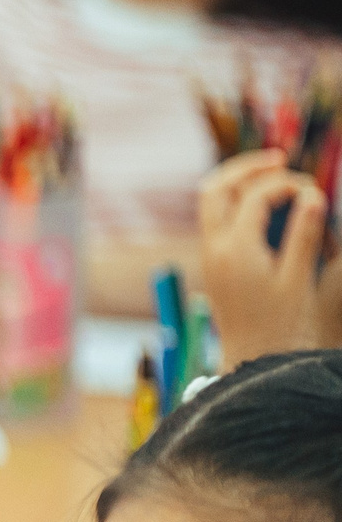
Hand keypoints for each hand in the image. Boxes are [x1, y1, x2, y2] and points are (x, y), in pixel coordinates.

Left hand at [199, 148, 339, 365]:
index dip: (286, 183)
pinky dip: (237, 204)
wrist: (254, 361)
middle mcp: (213, 248)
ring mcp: (209, 256)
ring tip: (273, 176)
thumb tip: (311, 195)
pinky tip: (265, 206)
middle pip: (215, 189)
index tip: (312, 191)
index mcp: (234, 249)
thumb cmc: (281, 325)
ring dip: (238, 184)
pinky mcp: (213, 265)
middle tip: (279, 160)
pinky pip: (217, 221)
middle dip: (245, 169)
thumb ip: (304, 234)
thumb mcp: (299, 278)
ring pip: (211, 203)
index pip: (254, 196)